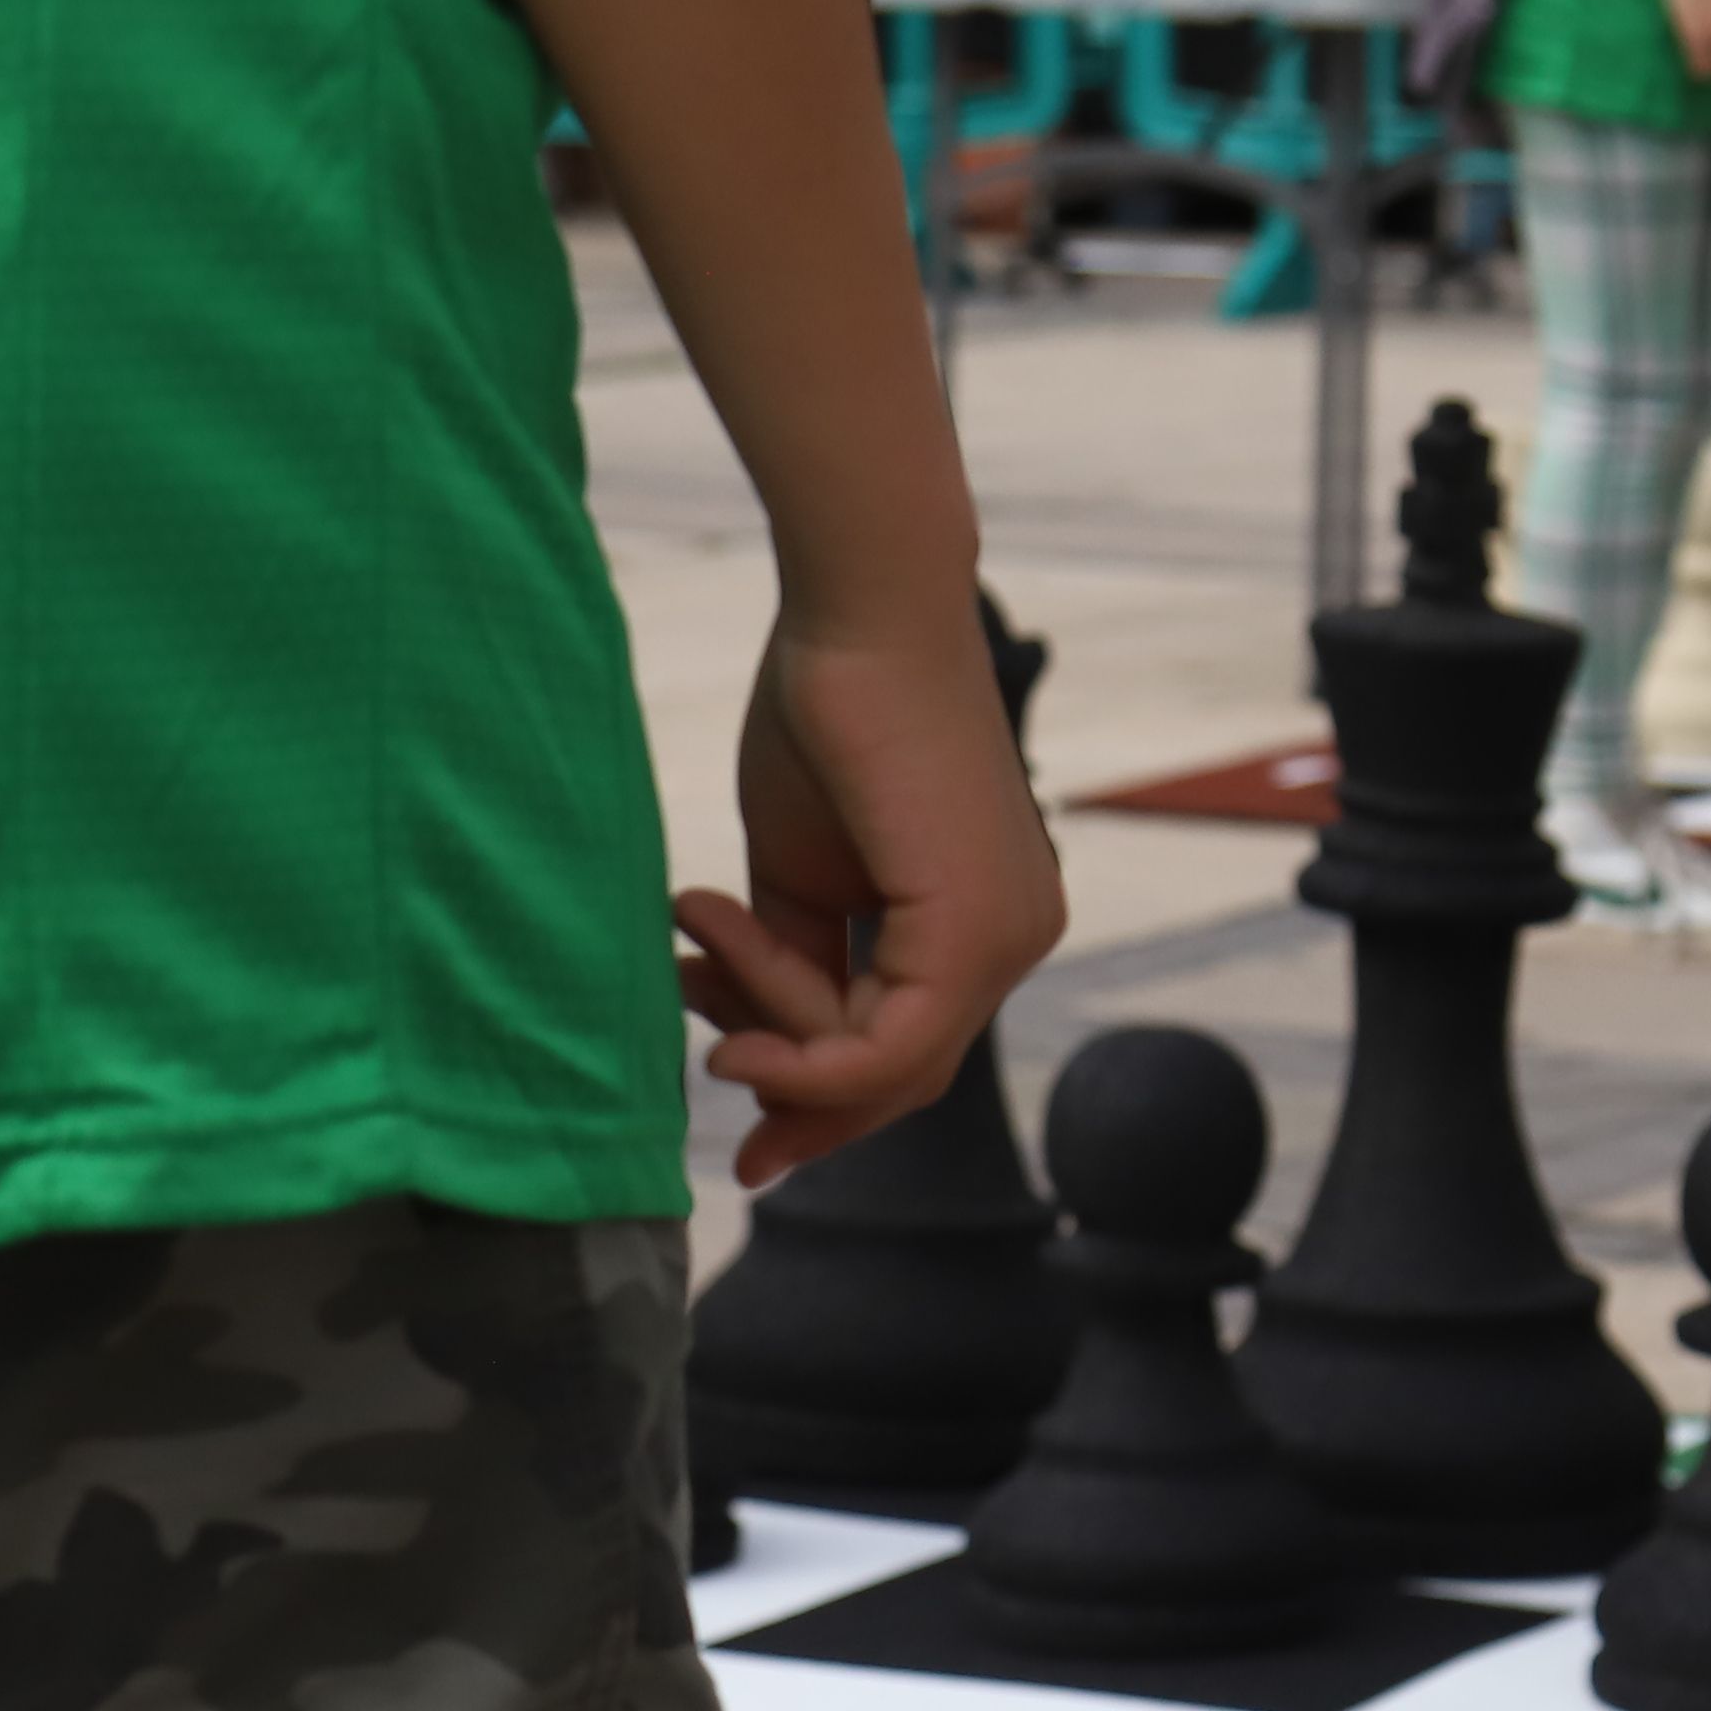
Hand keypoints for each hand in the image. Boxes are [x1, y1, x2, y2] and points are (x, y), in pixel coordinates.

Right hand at [674, 599, 1065, 1188]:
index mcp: (984, 919)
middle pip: (902, 1074)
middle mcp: (1017, 937)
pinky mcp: (976, 933)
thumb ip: (797, 962)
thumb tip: (756, 1047)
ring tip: (694, 958)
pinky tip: (730, 1030)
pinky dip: (800, 1054)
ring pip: (881, 1063)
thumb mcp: (797, 871)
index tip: (720, 1070)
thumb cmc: (824, 716)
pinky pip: (887, 1048)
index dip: (814, 1085)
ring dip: (771, 1035)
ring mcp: (1009, 938)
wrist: (853, 614)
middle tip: (705, 1073)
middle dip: (798, 1095)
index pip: (903, 1043)